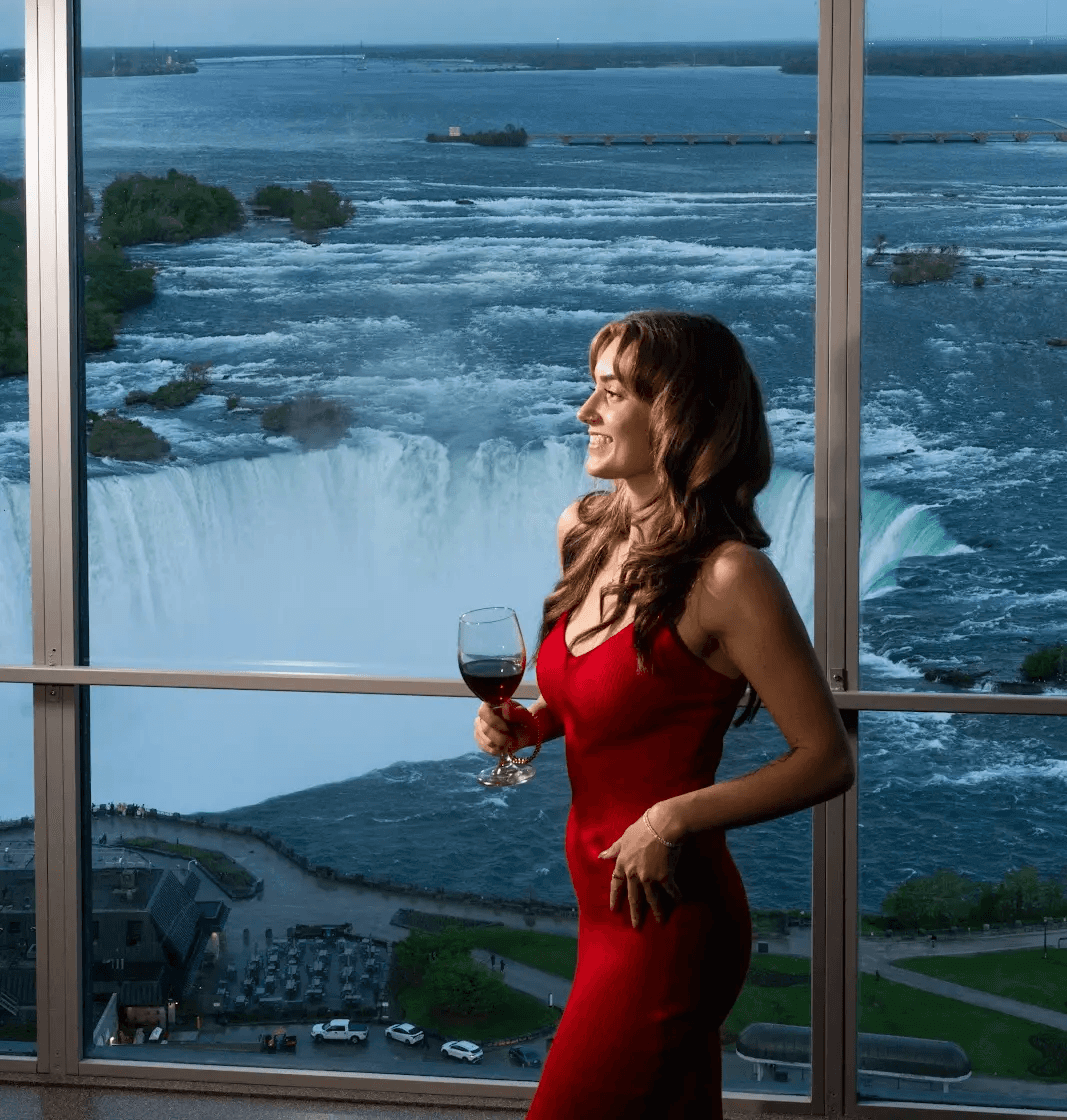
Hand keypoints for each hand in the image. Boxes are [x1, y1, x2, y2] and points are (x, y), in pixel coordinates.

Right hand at [473, 700, 537, 758]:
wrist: (523, 731)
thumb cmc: (522, 720)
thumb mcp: (524, 714)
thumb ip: (516, 711)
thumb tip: (506, 706)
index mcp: (490, 705)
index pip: (483, 712)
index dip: (494, 722)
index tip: (507, 729)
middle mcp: (481, 717)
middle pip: (486, 730)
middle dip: (502, 737)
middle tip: (513, 738)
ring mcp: (479, 730)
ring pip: (488, 742)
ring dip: (502, 744)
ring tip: (511, 740)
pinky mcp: (481, 742)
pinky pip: (488, 749)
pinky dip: (500, 750)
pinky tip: (506, 746)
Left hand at [598, 809, 682, 928]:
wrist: (663, 824)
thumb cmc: (643, 827)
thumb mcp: (624, 836)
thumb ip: (614, 849)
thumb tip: (600, 856)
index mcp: (623, 863)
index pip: (616, 884)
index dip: (615, 897)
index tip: (613, 909)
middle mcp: (634, 873)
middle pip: (634, 897)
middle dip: (635, 913)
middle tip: (636, 926)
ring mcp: (648, 877)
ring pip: (652, 899)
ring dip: (657, 911)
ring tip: (661, 922)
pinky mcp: (664, 877)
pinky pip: (670, 891)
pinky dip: (676, 897)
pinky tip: (679, 902)